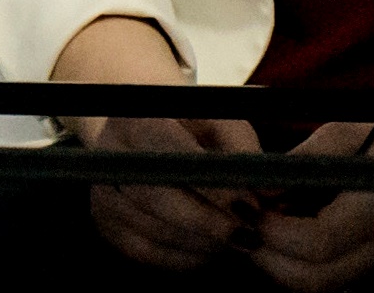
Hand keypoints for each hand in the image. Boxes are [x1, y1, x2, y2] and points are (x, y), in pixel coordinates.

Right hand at [53, 16, 263, 270]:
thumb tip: (271, 191)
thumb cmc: (197, 128)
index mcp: (137, 116)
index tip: (251, 208)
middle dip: (208, 222)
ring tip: (235, 241)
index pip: (170, 152)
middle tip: (249, 236)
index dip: (211, 184)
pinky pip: (144, 251)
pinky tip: (209, 250)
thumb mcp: (223, 123)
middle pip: (156, 196)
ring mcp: (102, 190)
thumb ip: (245, 153)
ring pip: (151, 228)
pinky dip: (182, 256)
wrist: (150, 132)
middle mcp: (109, 152)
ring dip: (200, 242)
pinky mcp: (105, 222)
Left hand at [240, 40, 373, 290]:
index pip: (317, 243)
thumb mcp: (356, 130)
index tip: (249, 208)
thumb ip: (308, 158)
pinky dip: (303, 266)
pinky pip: (335, 279)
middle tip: (243, 225)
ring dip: (282, 266)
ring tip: (259, 229)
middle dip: (269, 258)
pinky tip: (287, 236)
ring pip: (322, 285)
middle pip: (314, 279)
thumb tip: (262, 180)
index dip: (274, 231)